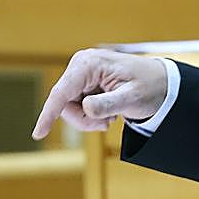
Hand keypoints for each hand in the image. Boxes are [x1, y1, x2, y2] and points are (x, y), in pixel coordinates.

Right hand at [31, 49, 167, 139]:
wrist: (160, 83)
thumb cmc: (149, 87)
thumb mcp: (132, 98)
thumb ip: (109, 103)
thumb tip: (86, 108)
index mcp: (89, 64)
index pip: (61, 92)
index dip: (48, 114)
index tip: (38, 134)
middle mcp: (80, 65)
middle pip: (64, 105)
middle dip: (84, 120)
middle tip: (108, 124)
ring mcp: (81, 74)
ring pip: (69, 108)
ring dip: (89, 119)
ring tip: (112, 116)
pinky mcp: (83, 83)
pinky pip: (76, 106)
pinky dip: (91, 115)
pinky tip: (109, 111)